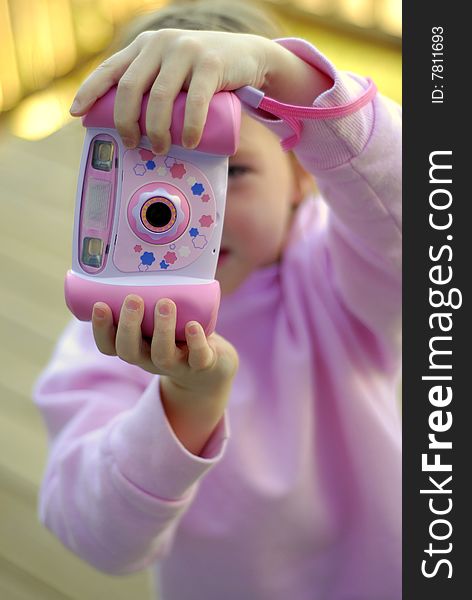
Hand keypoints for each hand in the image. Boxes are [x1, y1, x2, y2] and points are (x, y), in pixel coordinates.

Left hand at [69, 29, 271, 153]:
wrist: (247, 56)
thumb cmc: (205, 75)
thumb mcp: (173, 72)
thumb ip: (155, 86)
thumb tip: (134, 130)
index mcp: (145, 47)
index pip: (110, 69)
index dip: (89, 92)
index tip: (76, 114)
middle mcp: (160, 44)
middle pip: (130, 88)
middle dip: (126, 122)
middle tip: (133, 145)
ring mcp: (185, 50)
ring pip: (159, 97)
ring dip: (156, 130)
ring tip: (161, 149)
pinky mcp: (211, 62)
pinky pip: (194, 100)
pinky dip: (190, 126)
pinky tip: (189, 142)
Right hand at [92, 295, 238, 394]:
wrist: (211, 366)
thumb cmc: (177, 333)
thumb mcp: (158, 318)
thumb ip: (148, 294)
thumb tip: (141, 247)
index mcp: (135, 347)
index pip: (109, 346)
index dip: (101, 329)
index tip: (100, 305)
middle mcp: (150, 359)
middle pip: (130, 351)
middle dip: (129, 325)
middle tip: (133, 299)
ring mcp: (176, 365)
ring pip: (163, 355)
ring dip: (162, 328)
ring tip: (165, 302)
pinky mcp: (202, 365)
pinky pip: (198, 358)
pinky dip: (195, 342)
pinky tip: (193, 325)